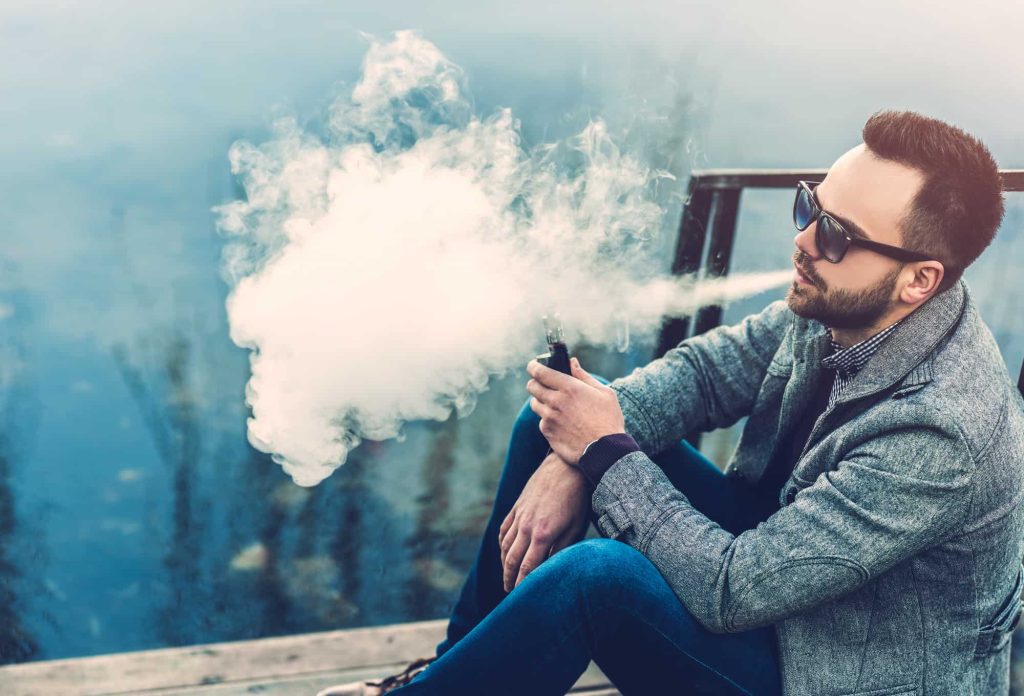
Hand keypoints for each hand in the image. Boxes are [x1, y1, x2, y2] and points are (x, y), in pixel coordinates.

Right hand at [498, 451, 590, 591]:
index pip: (527, 567)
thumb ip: (562, 550)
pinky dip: (502, 543)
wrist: (566, 467)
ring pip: (505, 545)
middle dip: (509, 578)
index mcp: (542, 535)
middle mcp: (526, 527)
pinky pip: (504, 529)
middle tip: (510, 593)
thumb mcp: (575, 528)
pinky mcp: (517, 506)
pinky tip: (504, 550)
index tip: (520, 597)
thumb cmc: (576, 499)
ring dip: (504, 563)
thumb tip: (552, 568)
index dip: (522, 584)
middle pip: (511, 559)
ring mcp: (519, 515)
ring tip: (506, 576)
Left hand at [526, 357, 624, 464]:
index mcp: (569, 387)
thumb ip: (584, 376)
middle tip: (543, 384)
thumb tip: (572, 362)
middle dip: (535, 383)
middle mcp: (555, 401)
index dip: (534, 367)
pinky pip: (541, 421)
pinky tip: (561, 423)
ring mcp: (549, 418)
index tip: (533, 365)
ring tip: (554, 404)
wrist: (605, 451)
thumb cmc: (608, 420)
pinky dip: (548, 419)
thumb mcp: (604, 393)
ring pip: (535, 404)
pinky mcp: (548, 432)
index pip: (540, 372)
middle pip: (532, 386)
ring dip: (541, 401)